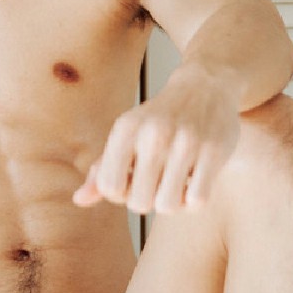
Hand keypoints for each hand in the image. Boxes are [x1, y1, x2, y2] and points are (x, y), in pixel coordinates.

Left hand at [73, 74, 241, 213]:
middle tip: (156, 182)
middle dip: (147, 200)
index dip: (120, 193)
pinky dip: (194, 198)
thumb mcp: (126, 136)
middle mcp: (153, 133)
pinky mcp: (213, 151)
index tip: (131, 179)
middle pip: (139, 203)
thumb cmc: (159, 119)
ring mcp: (186, 142)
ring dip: (172, 202)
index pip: (109, 187)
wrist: (206, 86)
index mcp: (126, 128)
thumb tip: (79, 200)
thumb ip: (102, 169)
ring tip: (175, 183)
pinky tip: (195, 180)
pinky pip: (197, 201)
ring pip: (168, 206)